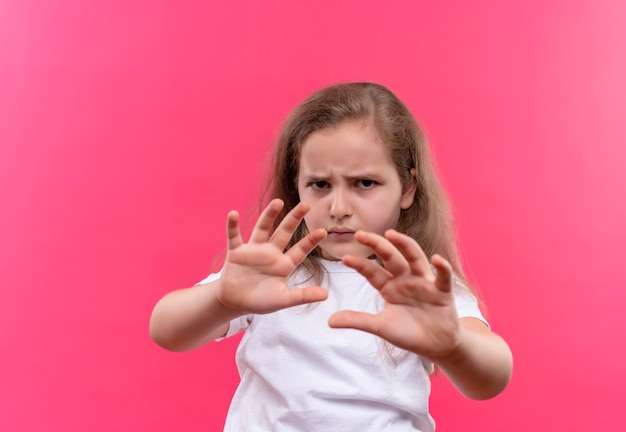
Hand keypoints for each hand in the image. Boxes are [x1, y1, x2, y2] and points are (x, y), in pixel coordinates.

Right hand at [217, 199, 327, 314]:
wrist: (235, 303)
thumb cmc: (261, 301)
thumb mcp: (283, 300)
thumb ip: (302, 296)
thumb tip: (326, 295)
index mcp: (284, 264)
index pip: (300, 250)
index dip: (310, 241)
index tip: (323, 232)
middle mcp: (271, 252)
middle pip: (284, 232)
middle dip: (294, 218)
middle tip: (307, 204)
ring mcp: (254, 250)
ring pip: (263, 228)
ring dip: (269, 215)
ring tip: (278, 202)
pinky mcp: (236, 252)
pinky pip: (234, 236)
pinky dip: (232, 226)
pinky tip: (233, 214)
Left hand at [328, 229, 460, 359]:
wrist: (434, 346)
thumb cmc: (407, 333)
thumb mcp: (380, 327)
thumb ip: (357, 321)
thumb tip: (329, 321)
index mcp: (389, 286)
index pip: (372, 272)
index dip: (360, 264)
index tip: (344, 258)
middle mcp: (405, 279)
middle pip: (390, 257)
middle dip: (376, 245)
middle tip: (360, 234)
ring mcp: (424, 283)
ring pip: (414, 258)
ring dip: (404, 244)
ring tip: (391, 234)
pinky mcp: (443, 291)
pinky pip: (443, 276)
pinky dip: (442, 267)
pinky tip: (436, 258)